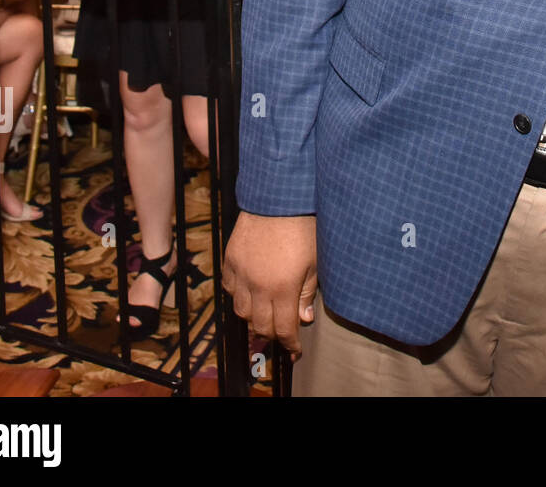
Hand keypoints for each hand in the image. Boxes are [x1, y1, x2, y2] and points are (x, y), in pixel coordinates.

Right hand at [223, 213, 317, 360]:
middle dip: (273, 334)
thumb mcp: (314, 260)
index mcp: (283, 287)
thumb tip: (304, 318)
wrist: (279, 196)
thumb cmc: (304, 225)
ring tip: (266, 314)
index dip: (290, 343)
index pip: (284, 328)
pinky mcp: (230, 260)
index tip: (295, 350)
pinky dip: (239, 295)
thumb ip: (307, 291)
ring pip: (241, 310)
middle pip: (260, 325)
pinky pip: (230, 288)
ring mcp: (241, 273)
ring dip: (254, 317)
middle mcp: (258, 285)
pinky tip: (250, 292)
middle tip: (282, 334)